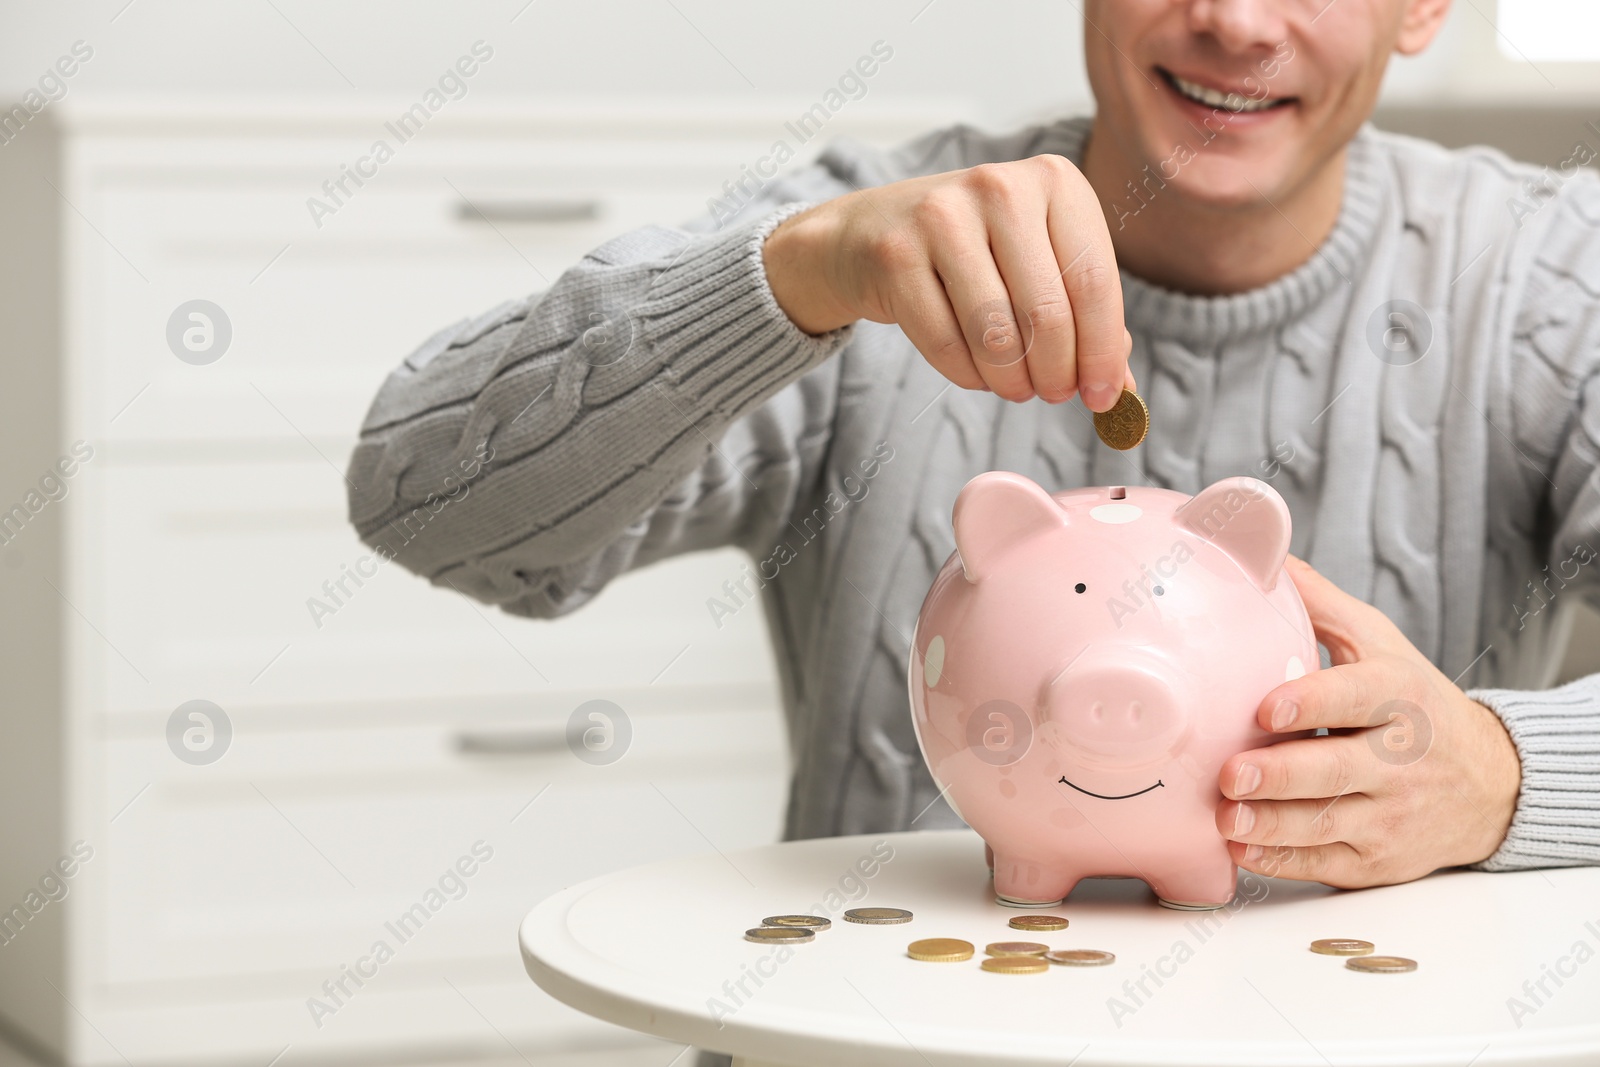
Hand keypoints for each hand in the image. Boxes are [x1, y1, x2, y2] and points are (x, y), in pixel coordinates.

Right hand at [762, 156, 1135, 410]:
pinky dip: (968, 376)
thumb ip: (1084, 315)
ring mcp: (941, 217)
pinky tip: (976, 374)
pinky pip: (945, 344)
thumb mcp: (1037, 262)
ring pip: (996, 334)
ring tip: (1014, 387)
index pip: (1094, 281)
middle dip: (1057, 373)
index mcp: (1054, 180)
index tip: (1103, 396)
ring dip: (1012, 381)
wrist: (869, 232)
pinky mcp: (896, 255)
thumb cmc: (972, 251)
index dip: (1103, 351)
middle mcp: (1000, 188)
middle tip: (1053, 394)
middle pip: (1048, 312)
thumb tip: (1118, 385)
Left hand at [1216, 554, 1522, 887]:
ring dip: (1271, 825)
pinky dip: (1283, 861)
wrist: (1488, 783)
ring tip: (1226, 818)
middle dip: (1281, 775)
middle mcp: (1399, 759)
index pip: (1356, 698)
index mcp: (1398, 698)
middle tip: (1231, 773)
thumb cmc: (1413, 702)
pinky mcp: (1377, 859)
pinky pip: (1325, 863)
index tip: (1267, 709)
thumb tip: (1260, 554)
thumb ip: (1320, 605)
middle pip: (1336, 770)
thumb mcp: (1380, 644)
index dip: (1312, 704)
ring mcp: (1389, 814)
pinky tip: (1243, 850)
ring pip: (1326, 823)